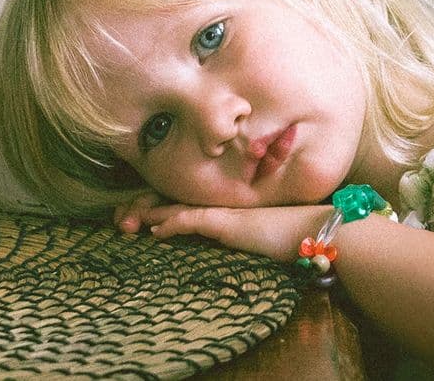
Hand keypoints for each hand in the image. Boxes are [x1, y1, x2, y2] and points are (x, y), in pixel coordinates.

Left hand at [115, 194, 329, 262]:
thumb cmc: (290, 235)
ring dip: (148, 214)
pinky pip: (192, 221)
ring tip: (125, 222)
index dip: (155, 203)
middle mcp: (217, 201)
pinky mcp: (226, 222)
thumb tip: (218, 235)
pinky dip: (171, 224)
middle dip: (142, 205)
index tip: (134, 212)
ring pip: (175, 207)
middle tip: (119, 216)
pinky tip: (155, 232)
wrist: (314, 233)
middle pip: (171, 197)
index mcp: (220, 203)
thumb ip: (232, 231)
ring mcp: (220, 209)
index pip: (181, 199)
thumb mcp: (253, 234)